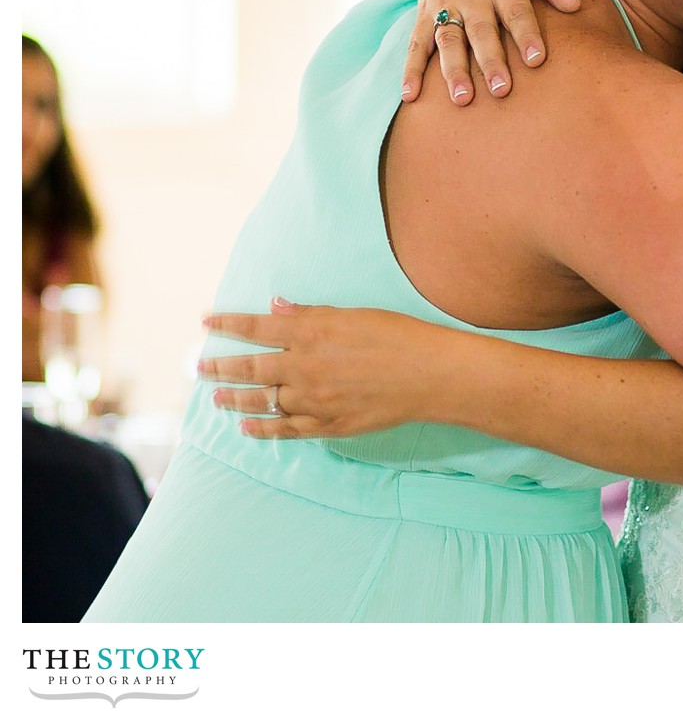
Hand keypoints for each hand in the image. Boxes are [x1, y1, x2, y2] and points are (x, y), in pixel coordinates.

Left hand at [198, 298, 451, 438]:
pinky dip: (262, 428)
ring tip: (215, 398)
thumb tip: (274, 307)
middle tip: (198, 366)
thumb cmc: (398, 336)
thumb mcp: (353, 314)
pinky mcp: (327, 425)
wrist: (429, 374)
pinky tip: (246, 427)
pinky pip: (285, 429)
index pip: (256, 328)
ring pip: (261, 402)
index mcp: (310, 335)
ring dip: (234, 399)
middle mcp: (304, 369)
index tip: (205, 321)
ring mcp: (313, 401)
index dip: (227, 323)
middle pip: (250, 368)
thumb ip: (310, 314)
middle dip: (220, 366)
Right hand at [406, 0, 582, 105]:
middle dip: (491, 61)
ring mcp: (445, 6)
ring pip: (448, 41)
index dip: (527, 34)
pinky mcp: (425, 13)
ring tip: (461, 100)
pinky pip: (416, 43)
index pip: (517, 12)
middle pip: (481, 31)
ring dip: (453, 71)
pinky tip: (410, 96)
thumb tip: (576, 6)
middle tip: (501, 90)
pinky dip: (411, 69)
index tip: (537, 60)